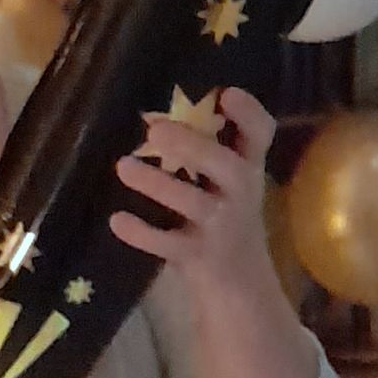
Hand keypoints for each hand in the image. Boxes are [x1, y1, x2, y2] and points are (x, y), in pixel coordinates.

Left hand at [109, 86, 274, 290]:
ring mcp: (221, 227)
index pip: (260, 136)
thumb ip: (201, 146)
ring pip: (194, 203)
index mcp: (246, 167)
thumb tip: (152, 112)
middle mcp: (240, 194)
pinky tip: (117, 220)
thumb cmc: (222, 214)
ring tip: (123, 166)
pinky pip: (170, 245)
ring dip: (157, 184)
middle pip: (228, 167)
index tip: (227, 93)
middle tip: (155, 130)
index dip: (249, 115)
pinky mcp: (199, 257)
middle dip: (194, 146)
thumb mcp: (223, 180)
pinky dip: (143, 234)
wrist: (240, 284)